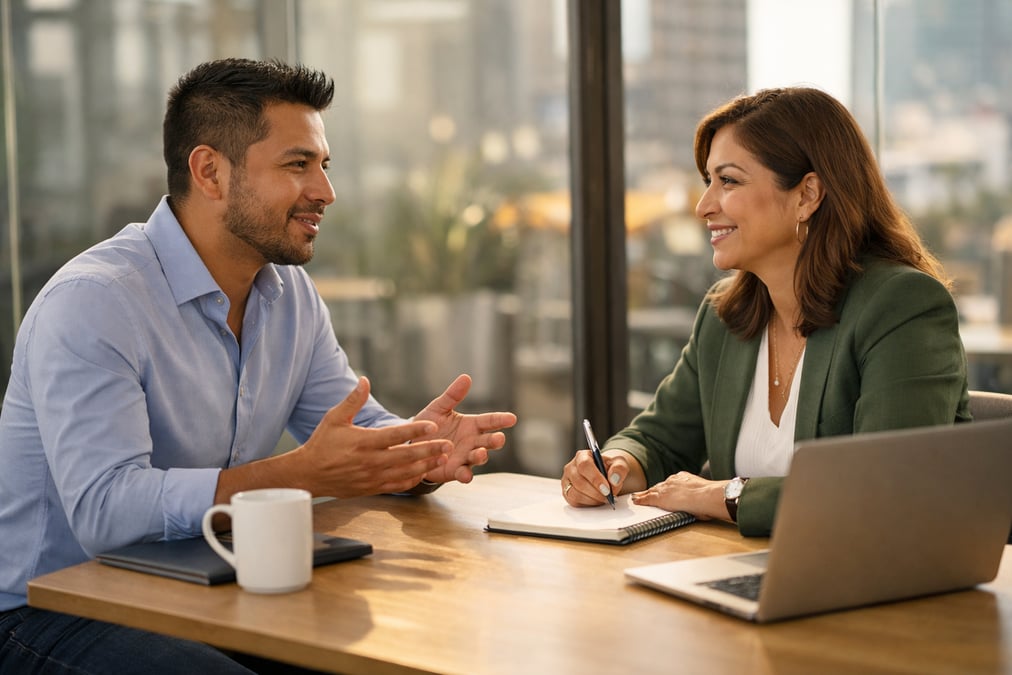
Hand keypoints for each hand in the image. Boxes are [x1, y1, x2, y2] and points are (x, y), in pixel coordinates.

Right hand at [284, 377, 452, 497]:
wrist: (308, 475)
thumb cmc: (322, 444)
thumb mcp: (334, 418)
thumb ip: (352, 400)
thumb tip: (365, 380)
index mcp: (364, 442)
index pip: (395, 435)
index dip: (415, 429)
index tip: (433, 425)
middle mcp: (371, 461)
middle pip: (406, 455)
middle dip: (430, 450)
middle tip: (448, 444)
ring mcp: (373, 476)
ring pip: (405, 472)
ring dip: (426, 465)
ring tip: (443, 458)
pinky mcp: (372, 487)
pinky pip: (397, 484)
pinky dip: (412, 479)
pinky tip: (423, 472)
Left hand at [412, 373, 517, 483]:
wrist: (412, 446)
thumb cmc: (429, 426)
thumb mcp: (438, 408)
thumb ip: (452, 395)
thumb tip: (466, 377)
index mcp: (471, 425)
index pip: (490, 421)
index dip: (501, 419)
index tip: (512, 418)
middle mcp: (472, 442)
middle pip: (488, 441)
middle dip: (495, 441)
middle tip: (499, 439)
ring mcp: (465, 457)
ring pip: (479, 458)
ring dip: (481, 456)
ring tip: (481, 453)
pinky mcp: (455, 471)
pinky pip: (464, 474)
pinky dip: (465, 475)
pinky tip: (465, 475)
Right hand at [561, 450, 637, 506]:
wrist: (606, 475)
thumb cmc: (610, 468)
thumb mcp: (619, 463)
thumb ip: (619, 469)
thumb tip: (614, 480)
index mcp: (582, 456)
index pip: (584, 465)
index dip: (595, 478)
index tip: (607, 488)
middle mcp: (571, 467)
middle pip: (579, 482)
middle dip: (596, 493)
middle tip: (609, 497)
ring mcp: (567, 481)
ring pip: (575, 494)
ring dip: (593, 499)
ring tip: (605, 498)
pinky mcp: (567, 493)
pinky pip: (575, 502)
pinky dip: (588, 504)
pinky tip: (598, 500)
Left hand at [630, 471, 727, 520]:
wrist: (707, 496)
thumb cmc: (710, 497)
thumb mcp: (702, 492)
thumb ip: (697, 496)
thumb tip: (700, 505)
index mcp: (683, 478)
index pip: (669, 484)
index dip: (664, 488)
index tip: (661, 490)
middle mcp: (672, 481)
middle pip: (658, 486)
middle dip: (652, 490)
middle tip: (644, 494)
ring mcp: (665, 489)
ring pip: (651, 491)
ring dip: (644, 495)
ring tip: (637, 497)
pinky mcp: (660, 498)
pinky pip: (647, 498)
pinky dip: (640, 500)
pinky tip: (636, 501)